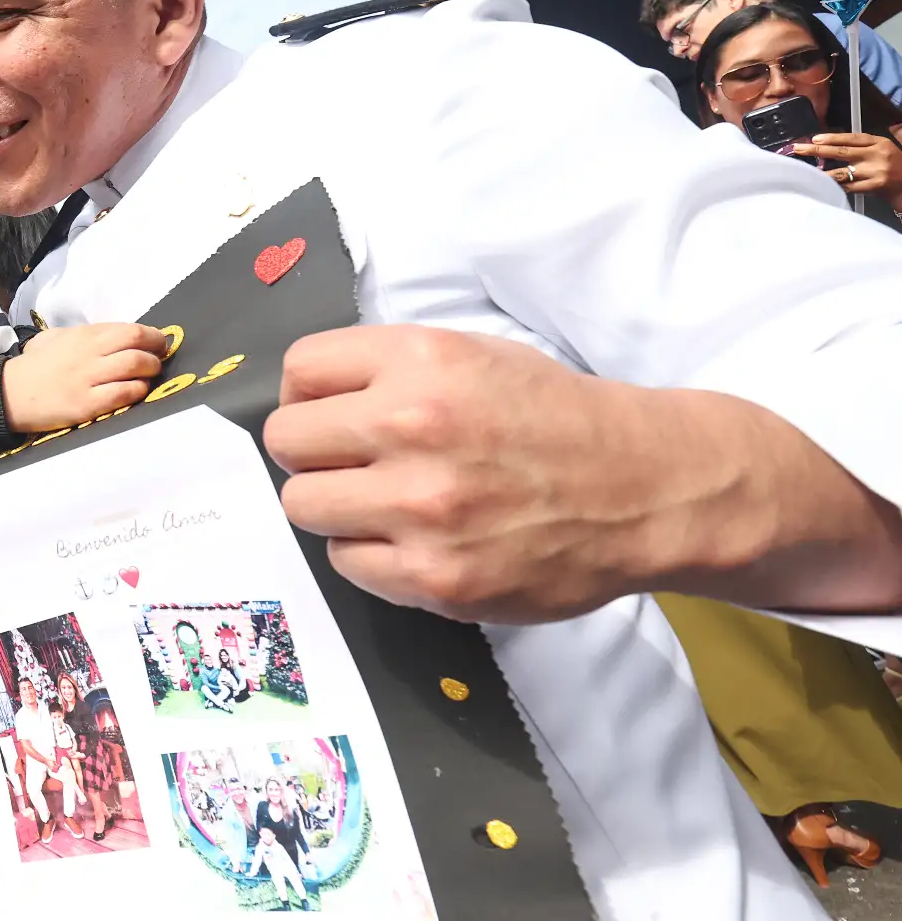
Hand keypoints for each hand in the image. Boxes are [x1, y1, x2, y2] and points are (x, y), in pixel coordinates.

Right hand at [3, 323, 167, 432]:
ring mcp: (89, 379)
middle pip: (138, 344)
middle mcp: (90, 353)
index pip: (130, 329)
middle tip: (159, 358)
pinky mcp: (87, 404)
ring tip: (149, 376)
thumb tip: (114, 336)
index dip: (152, 336)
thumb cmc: (34, 366)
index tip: (157, 344)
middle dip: (157, 351)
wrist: (9, 393)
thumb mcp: (55, 338)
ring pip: (136, 367)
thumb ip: (84, 334)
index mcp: (84, 335)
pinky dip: (138, 391)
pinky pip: (123, 394)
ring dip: (151, 371)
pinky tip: (137, 391)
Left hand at [261, 327, 738, 622]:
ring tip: (381, 502)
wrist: (646, 488)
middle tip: (351, 462)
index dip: (307, 393)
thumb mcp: (470, 355)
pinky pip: (346, 561)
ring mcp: (422, 508)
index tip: (329, 411)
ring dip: (334, 505)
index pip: (299, 370)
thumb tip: (304, 399)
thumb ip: (385, 371)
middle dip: (312, 451)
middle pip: (285, 440)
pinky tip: (412, 540)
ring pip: (303, 505)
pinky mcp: (434, 576)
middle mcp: (414, 427)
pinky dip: (369, 553)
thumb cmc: (553, 418)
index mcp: (421, 361)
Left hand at [792, 132, 901, 202]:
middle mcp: (876, 156)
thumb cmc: (898, 165)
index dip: (833, 138)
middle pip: (842, 152)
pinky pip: (847, 187)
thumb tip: (852, 134)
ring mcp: (874, 172)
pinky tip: (819, 185)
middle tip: (798, 149)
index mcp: (879, 143)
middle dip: (817, 150)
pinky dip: (833, 186)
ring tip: (803, 171)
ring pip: (841, 172)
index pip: (853, 138)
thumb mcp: (891, 146)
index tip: (814, 138)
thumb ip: (873, 140)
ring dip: (821, 172)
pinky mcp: (872, 187)